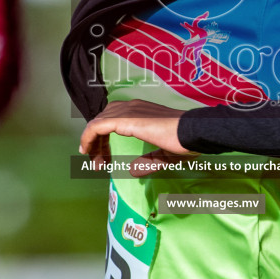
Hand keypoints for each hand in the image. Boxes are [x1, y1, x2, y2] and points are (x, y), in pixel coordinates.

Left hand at [80, 100, 198, 176]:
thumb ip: (148, 161)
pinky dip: (88, 137)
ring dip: (91, 142)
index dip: (104, 138)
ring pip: (98, 123)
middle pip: (103, 120)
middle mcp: (132, 107)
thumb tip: (132, 171)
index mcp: (142, 112)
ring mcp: (128, 112)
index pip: (113, 119)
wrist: (193, 131)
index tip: (102, 157)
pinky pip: (97, 126)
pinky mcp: (125, 120)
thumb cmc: (185, 141)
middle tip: (97, 162)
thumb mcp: (164, 155)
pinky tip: (86, 150)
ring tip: (92, 160)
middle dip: (97, 142)